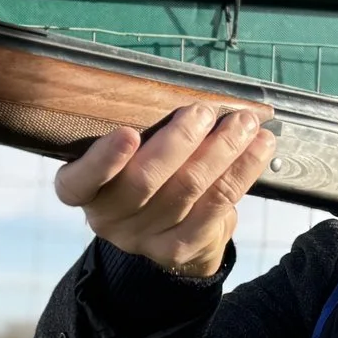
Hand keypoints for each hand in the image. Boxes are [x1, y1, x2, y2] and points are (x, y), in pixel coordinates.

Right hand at [53, 104, 275, 278]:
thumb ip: (143, 131)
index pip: (78, 183)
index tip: (128, 133)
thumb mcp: (130, 154)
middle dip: (180, 141)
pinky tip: (259, 147)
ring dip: (221, 149)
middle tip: (203, 111)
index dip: (102, 160)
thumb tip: (183, 90)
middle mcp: (107, 218)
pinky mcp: (178, 247)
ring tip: (243, 122)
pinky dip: (242, 171)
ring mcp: (142, 237)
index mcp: (85, 190)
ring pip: (187, 189)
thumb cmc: (147, 172)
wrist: (167, 231)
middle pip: (144, 180)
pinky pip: (216, 205)